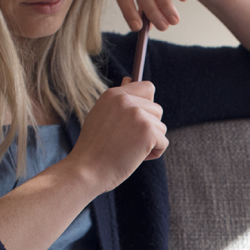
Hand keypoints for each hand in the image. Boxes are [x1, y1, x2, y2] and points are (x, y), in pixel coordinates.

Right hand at [70, 78, 167, 192]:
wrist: (86, 170)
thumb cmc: (94, 148)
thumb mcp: (101, 116)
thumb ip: (118, 101)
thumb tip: (130, 78)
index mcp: (114, 94)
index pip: (147, 88)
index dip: (147, 105)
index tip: (138, 120)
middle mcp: (126, 100)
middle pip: (157, 109)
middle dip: (148, 127)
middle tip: (127, 141)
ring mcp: (138, 115)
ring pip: (161, 127)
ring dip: (151, 141)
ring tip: (129, 149)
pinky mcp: (148, 131)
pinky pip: (163, 142)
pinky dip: (154, 153)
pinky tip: (135, 158)